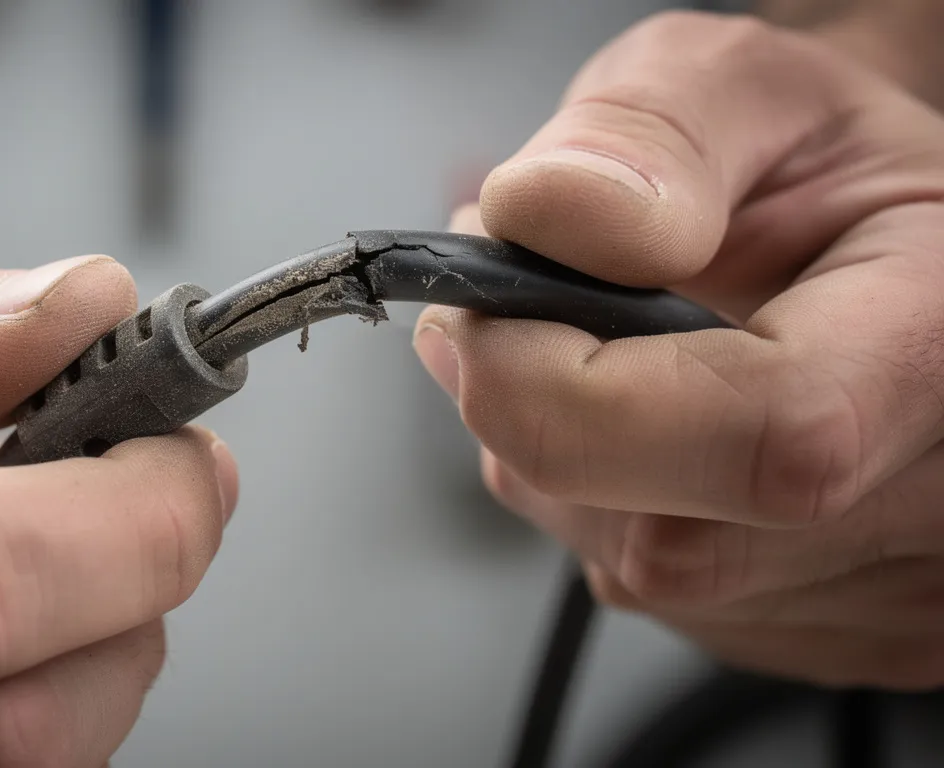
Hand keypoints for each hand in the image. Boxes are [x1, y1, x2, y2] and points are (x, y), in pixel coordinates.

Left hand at [414, 11, 943, 688]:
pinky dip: (605, 498)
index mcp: (943, 334)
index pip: (767, 432)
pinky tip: (650, 422)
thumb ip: (647, 133)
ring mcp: (889, 583)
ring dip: (568, 456)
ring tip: (611, 353)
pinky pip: (646, 585)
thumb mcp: (736, 87)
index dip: (574, 394)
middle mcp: (935, 491)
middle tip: (534, 312)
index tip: (482, 321)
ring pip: (634, 569)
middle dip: (543, 417)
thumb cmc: (814, 163)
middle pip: (669, 537)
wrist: (853, 232)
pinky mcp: (826, 624)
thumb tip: (550, 220)